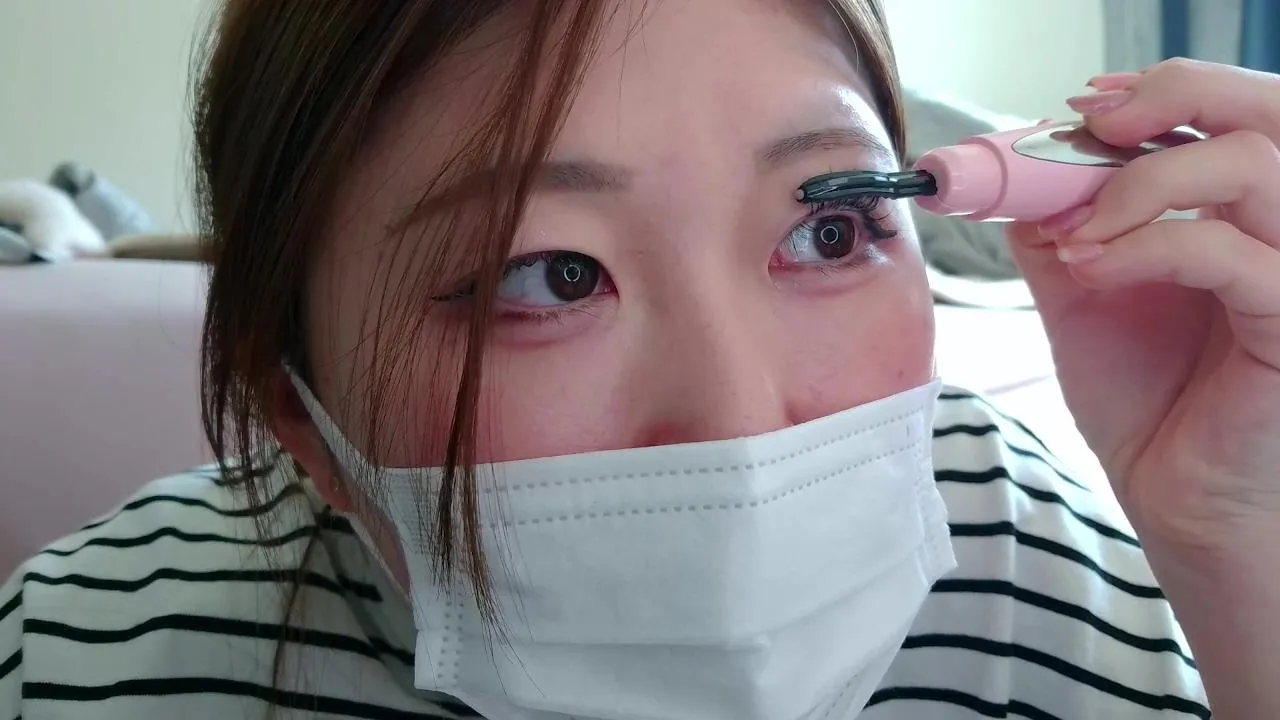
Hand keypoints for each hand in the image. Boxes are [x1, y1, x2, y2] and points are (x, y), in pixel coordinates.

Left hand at [1007, 59, 1279, 550]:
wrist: (1174, 499)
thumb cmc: (1151, 402)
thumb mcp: (1089, 296)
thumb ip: (1066, 228)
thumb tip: (1023, 170)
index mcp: (1247, 215)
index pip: (1232, 116)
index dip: (1166, 91)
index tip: (1081, 108)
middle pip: (1268, 114)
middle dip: (1174, 97)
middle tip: (1093, 127)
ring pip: (1255, 166)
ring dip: (1144, 182)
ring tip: (1076, 229)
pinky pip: (1229, 253)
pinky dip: (1146, 245)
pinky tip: (1089, 268)